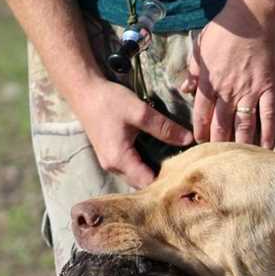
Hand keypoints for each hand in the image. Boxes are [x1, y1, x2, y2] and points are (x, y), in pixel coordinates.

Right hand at [71, 77, 192, 188]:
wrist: (84, 91)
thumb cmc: (109, 101)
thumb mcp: (140, 112)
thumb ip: (164, 128)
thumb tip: (189, 140)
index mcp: (120, 160)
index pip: (148, 183)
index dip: (167, 182)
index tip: (186, 175)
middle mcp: (113, 167)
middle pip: (142, 184)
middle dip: (162, 181)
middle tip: (185, 172)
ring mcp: (110, 163)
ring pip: (136, 177)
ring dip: (154, 174)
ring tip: (176, 166)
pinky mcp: (111, 156)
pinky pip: (131, 169)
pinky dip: (145, 166)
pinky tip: (160, 158)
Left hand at [184, 0, 274, 147]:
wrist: (254, 16)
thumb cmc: (225, 29)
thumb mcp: (200, 48)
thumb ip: (193, 71)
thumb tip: (184, 89)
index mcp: (209, 82)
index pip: (201, 114)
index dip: (200, 131)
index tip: (200, 144)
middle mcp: (228, 91)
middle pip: (221, 125)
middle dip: (218, 143)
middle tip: (218, 158)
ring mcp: (250, 91)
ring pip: (244, 125)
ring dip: (241, 143)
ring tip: (239, 159)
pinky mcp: (269, 88)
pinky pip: (269, 115)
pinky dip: (268, 133)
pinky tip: (266, 147)